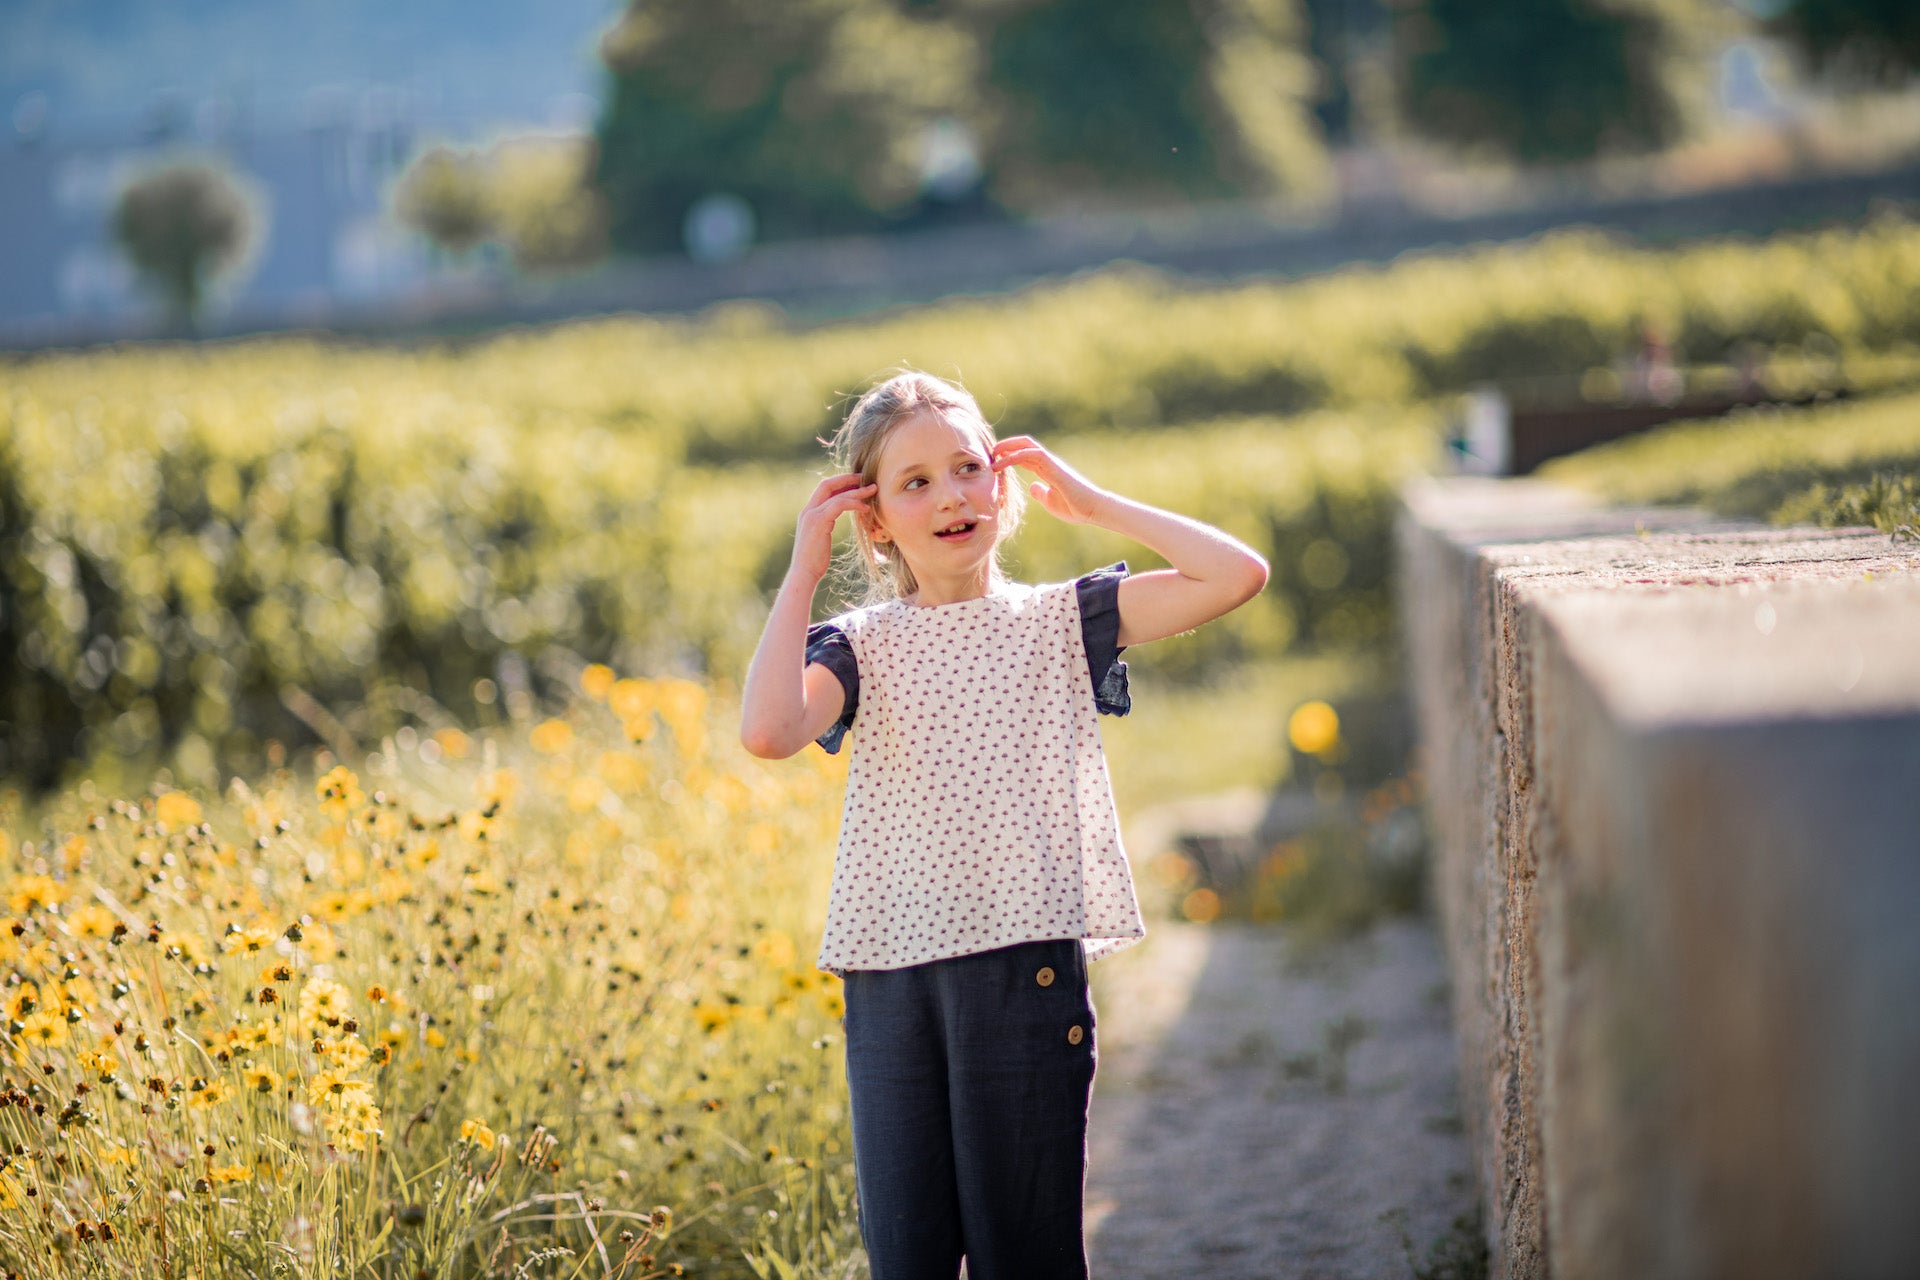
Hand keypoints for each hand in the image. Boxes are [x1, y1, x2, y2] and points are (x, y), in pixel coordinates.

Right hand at [791, 472, 876, 583]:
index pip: (823, 489)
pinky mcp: (819, 522)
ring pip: (836, 495)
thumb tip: (833, 523)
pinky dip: (854, 504)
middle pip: (827, 484)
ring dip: (857, 491)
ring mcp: (812, 516)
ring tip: (873, 490)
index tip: (856, 482)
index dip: (840, 483)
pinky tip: (865, 508)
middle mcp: (808, 511)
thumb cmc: (814, 562)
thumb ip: (825, 526)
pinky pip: (839, 505)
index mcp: (808, 513)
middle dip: (847, 479)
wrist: (804, 574)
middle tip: (865, 478)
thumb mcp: (820, 538)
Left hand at [991, 436, 1108, 525]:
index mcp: (1047, 471)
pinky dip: (1015, 455)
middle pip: (1024, 445)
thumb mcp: (1051, 501)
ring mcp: (1051, 462)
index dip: (1009, 455)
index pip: (1025, 456)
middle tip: (989, 453)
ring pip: (1026, 445)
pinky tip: (1001, 462)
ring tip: (991, 455)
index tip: (994, 461)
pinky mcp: (1053, 465)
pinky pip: (1032, 454)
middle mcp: (1048, 463)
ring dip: (1007, 447)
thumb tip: (1032, 487)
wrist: (1091, 509)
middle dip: (1006, 445)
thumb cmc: (1074, 507)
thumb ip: (1041, 493)